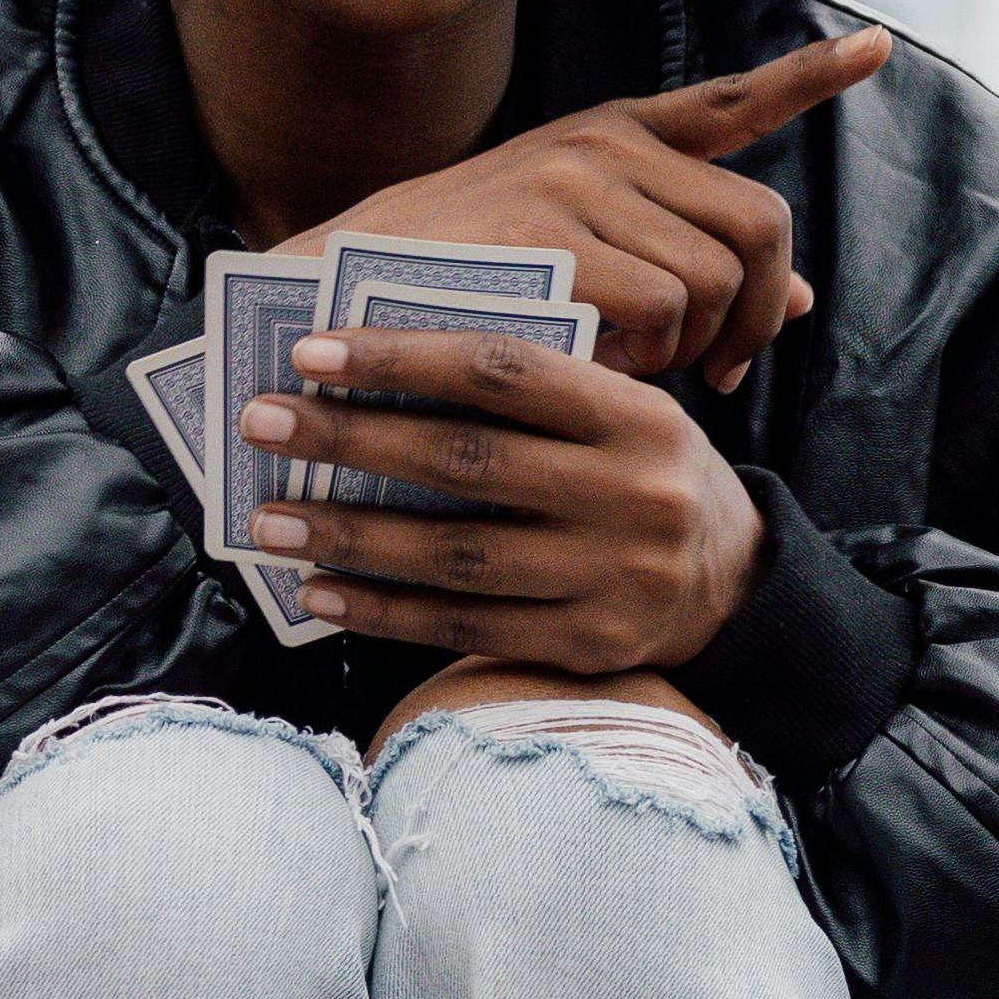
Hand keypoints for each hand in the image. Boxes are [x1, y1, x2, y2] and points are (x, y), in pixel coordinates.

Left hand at [245, 324, 767, 674]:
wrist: (736, 586)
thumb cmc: (644, 474)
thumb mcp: (622, 413)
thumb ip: (532, 393)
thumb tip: (374, 374)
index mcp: (635, 415)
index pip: (503, 370)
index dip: (402, 356)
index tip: (312, 351)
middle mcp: (632, 495)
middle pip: (466, 460)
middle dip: (350, 439)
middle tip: (262, 424)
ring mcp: (613, 579)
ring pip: (457, 554)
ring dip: (351, 534)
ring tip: (270, 520)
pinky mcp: (590, 647)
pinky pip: (468, 627)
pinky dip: (386, 610)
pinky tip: (321, 591)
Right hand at [298, 28, 888, 383]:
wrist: (342, 296)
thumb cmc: (465, 290)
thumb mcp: (583, 259)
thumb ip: (690, 264)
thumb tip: (806, 299)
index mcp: (613, 139)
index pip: (729, 102)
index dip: (808, 79)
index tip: (876, 46)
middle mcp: (605, 145)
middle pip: (760, 225)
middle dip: (760, 312)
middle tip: (724, 369)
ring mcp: (578, 183)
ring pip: (715, 277)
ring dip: (693, 347)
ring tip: (632, 363)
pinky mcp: (552, 234)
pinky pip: (663, 308)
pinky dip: (649, 358)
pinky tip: (597, 361)